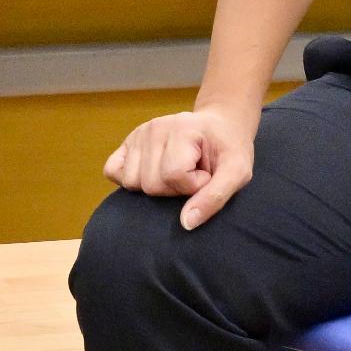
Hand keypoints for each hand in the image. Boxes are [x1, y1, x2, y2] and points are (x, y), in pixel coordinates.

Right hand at [107, 101, 259, 228]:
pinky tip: (152, 173)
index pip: (174, 175)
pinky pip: (112, 171)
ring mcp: (138, 134)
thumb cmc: (229, 150)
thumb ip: (215, 197)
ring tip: (177, 173)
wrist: (221, 126)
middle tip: (193, 174)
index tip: (207, 174)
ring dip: (156, 187)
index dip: (194, 185)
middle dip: (174, 190)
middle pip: (150, 183)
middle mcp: (154, 128)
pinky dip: (128, 180)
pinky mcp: (128, 142)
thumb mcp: (237, 172)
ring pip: (131, 183)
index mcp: (182, 128)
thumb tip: (186, 224)